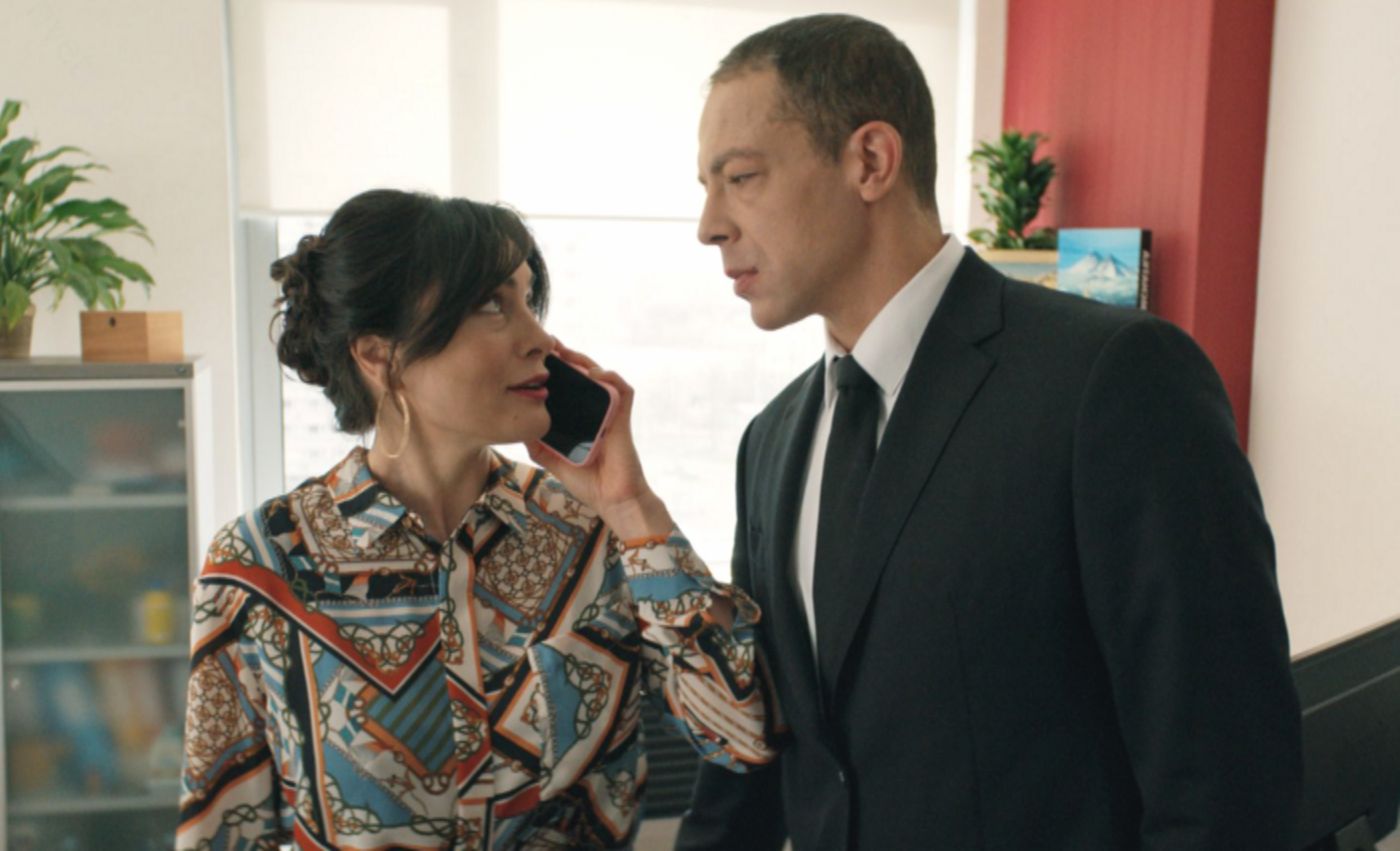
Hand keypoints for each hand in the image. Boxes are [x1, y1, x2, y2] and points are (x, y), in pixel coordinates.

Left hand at [526, 341, 673, 538]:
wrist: (611, 499)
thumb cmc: (587, 481)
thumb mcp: (552, 460)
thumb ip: (537, 444)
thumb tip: (516, 427)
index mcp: (580, 417)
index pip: (569, 386)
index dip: (556, 370)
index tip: (537, 358)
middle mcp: (595, 410)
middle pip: (582, 375)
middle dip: (566, 358)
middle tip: (548, 346)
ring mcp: (610, 412)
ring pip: (601, 375)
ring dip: (583, 361)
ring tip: (565, 353)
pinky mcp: (623, 417)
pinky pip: (623, 389)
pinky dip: (610, 377)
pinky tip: (594, 374)